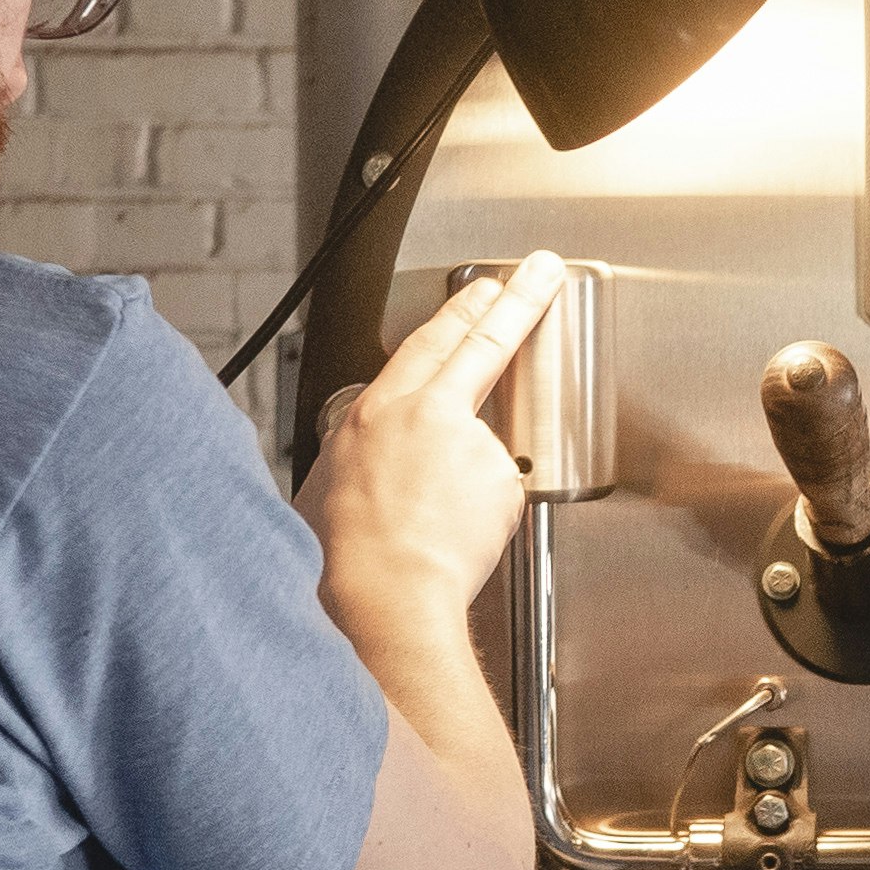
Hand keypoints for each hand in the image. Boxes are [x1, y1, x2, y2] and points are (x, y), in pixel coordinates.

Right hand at [303, 249, 561, 633]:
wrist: (385, 597)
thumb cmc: (344, 555)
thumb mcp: (327, 482)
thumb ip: (361, 452)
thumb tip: (372, 457)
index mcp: (378, 412)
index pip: (427, 343)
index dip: (458, 311)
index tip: (482, 287)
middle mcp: (429, 416)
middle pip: (482, 344)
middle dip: (517, 300)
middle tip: (542, 272)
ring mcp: (473, 445)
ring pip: (483, 453)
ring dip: (468, 486)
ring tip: (434, 527)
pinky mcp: (504, 479)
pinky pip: (499, 493)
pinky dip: (483, 515)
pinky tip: (458, 538)